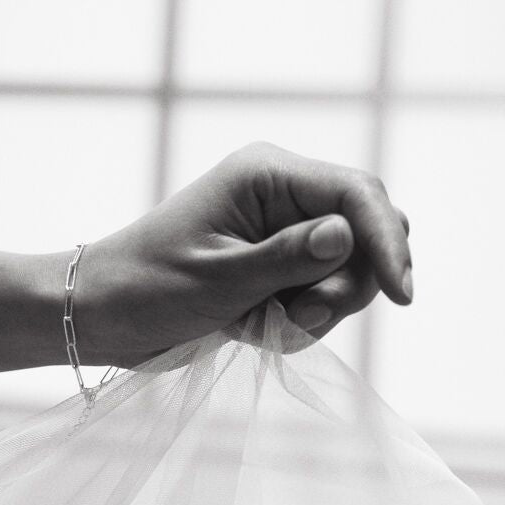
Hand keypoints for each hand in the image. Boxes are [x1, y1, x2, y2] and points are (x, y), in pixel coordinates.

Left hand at [78, 141, 411, 367]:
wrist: (102, 314)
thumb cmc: (147, 289)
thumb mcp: (219, 280)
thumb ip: (288, 259)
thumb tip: (347, 233)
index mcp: (266, 175)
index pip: (357, 195)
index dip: (387, 242)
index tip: (402, 294)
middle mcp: (282, 194)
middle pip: (365, 235)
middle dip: (344, 286)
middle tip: (296, 318)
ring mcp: (282, 231)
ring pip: (348, 274)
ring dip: (316, 312)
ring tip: (261, 326)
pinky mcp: (277, 266)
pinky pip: (321, 298)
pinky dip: (297, 323)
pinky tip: (252, 329)